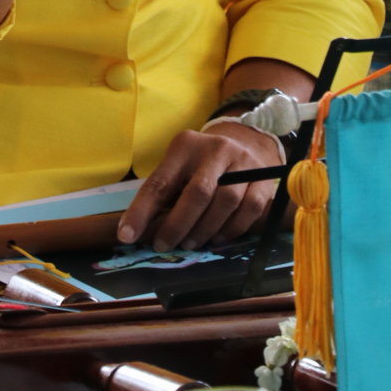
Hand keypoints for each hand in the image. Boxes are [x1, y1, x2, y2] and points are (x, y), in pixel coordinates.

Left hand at [117, 123, 283, 249]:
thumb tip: (137, 231)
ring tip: (190, 243)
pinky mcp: (263, 179)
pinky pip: (249, 210)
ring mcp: (243, 163)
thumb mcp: (180, 168)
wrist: (246, 145)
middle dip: (178, 225)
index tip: (127, 236)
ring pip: (225, 202)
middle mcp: (216, 149)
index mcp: (186, 145)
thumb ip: (164, 193)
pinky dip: (232, 230)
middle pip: (197, 192)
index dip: (142, 211)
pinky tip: (217, 238)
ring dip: (204, 230)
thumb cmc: (202, 165)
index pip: (161, 181)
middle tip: (165, 245)